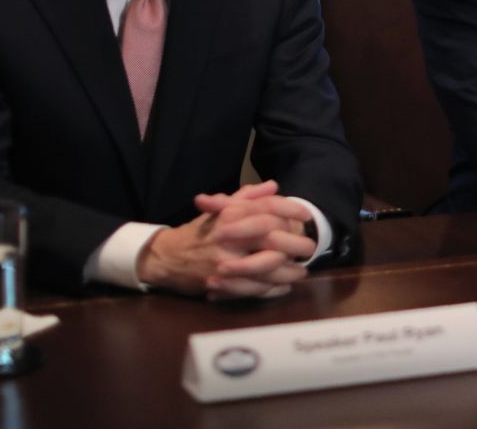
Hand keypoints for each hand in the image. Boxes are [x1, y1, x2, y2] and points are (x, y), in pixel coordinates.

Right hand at [200, 184, 316, 296]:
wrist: (167, 257)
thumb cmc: (198, 232)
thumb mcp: (219, 210)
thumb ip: (247, 197)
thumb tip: (273, 186)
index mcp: (229, 215)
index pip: (266, 208)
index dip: (289, 208)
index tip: (305, 214)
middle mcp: (229, 237)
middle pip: (271, 237)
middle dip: (296, 243)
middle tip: (310, 247)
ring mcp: (226, 262)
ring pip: (267, 267)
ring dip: (288, 271)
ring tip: (301, 272)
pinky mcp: (222, 284)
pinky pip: (255, 288)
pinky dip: (273, 289)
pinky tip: (284, 287)